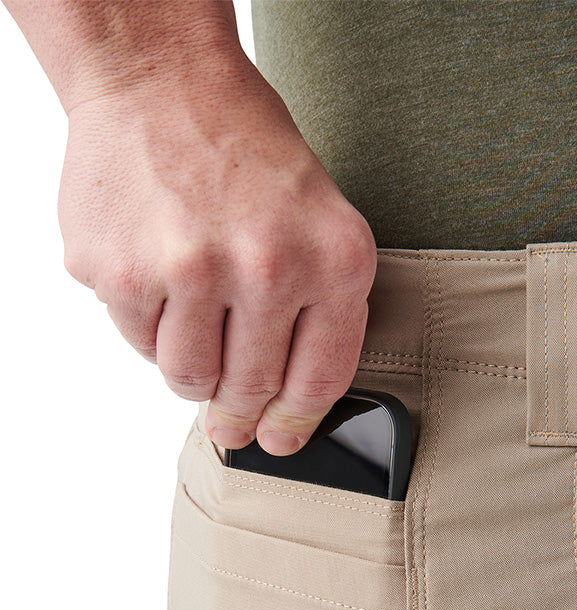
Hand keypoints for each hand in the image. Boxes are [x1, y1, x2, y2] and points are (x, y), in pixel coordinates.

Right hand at [58, 50, 377, 454]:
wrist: (160, 80)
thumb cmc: (245, 152)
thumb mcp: (318, 222)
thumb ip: (315, 314)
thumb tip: (281, 409)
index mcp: (333, 258)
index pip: (318, 379)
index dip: (296, 423)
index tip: (279, 441)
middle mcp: (267, 267)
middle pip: (249, 387)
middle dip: (236, 411)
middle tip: (228, 419)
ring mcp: (190, 270)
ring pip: (187, 376)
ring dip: (190, 366)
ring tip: (191, 318)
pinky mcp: (121, 272)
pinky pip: (138, 342)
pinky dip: (148, 324)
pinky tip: (158, 274)